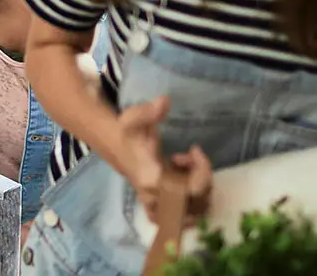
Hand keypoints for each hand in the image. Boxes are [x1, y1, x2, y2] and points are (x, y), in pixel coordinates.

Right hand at [111, 96, 212, 222]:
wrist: (114, 144)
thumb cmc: (126, 132)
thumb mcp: (134, 118)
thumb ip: (149, 111)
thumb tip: (164, 102)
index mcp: (152, 180)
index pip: (192, 190)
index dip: (202, 171)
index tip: (195, 149)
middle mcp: (156, 197)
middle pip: (197, 203)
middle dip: (202, 178)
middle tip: (191, 158)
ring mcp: (159, 203)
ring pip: (194, 209)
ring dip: (198, 187)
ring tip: (187, 167)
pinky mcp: (161, 204)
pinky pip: (183, 214)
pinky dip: (191, 200)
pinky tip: (184, 177)